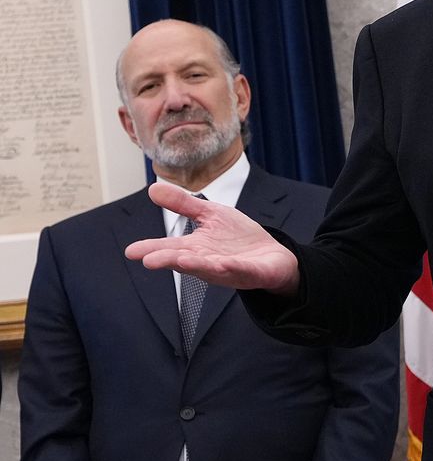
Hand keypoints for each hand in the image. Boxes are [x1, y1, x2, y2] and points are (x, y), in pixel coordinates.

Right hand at [124, 183, 300, 293]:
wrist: (273, 255)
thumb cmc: (238, 237)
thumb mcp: (211, 214)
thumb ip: (184, 204)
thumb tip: (153, 188)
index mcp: (195, 248)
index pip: (169, 248)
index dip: (152, 249)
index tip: (131, 252)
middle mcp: (207, 261)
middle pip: (184, 260)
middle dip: (168, 260)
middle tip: (149, 260)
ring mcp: (228, 269)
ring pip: (209, 268)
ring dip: (195, 265)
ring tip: (179, 260)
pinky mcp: (251, 272)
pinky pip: (240, 270)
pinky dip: (232, 267)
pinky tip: (224, 263)